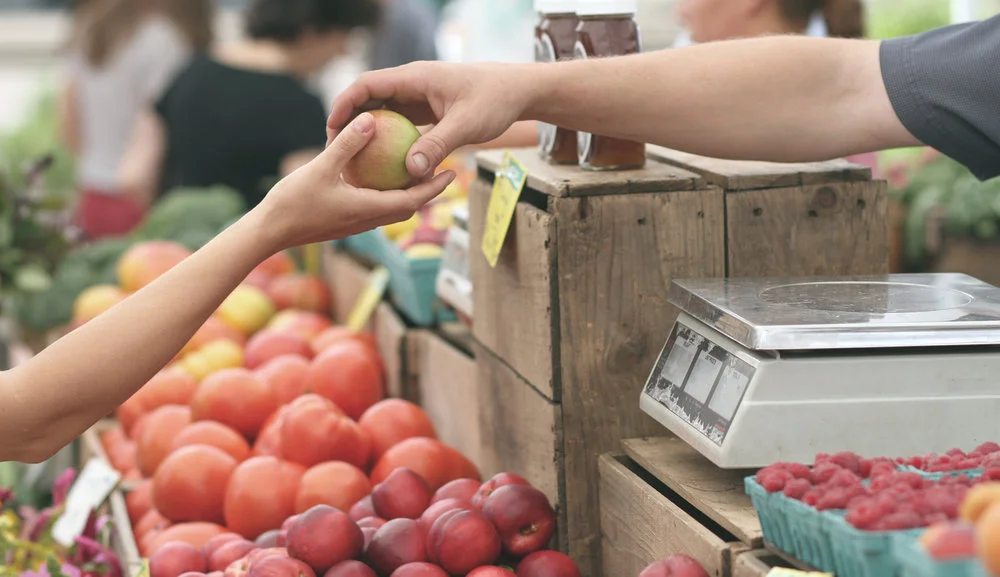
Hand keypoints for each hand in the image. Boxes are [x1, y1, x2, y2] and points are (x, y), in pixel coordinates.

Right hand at [256, 112, 455, 251]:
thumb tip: (371, 120)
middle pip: (407, 206)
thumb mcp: (321, 167)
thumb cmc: (293, 202)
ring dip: (407, 193)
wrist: (268, 232)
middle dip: (427, 190)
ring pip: (391, 208)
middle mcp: (366, 220)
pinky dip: (385, 193)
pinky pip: (373, 206)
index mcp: (368, 209)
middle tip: (443, 169)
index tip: (452, 173)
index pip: (412, 200)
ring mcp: (355, 223)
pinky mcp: (343, 221)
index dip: (434, 187)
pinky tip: (378, 175)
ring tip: (416, 170)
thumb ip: (347, 144)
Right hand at [327, 61, 531, 179]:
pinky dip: (389, 141)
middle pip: (369, 99)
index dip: (345, 104)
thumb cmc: (495, 100)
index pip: (367, 85)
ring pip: (383, 113)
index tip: (332, 128)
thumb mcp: (466, 125)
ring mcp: (419, 97)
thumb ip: (438, 145)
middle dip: (349, 121)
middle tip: (335, 150)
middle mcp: (412, 84)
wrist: (518, 91)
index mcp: (415, 77)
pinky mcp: (427, 111)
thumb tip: (410, 171)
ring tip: (353, 160)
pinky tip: (384, 165)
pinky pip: (400, 124)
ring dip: (368, 133)